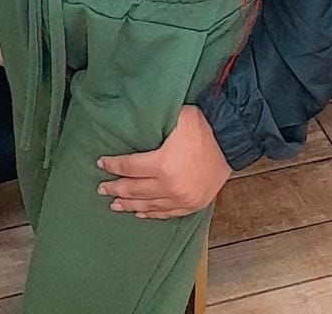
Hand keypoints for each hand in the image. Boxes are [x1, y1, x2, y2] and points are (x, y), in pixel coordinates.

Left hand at [96, 105, 231, 218]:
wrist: (230, 142)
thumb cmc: (202, 126)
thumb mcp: (176, 117)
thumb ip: (154, 123)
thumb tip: (133, 117)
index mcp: (162, 164)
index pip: (129, 166)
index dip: (112, 165)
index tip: (100, 163)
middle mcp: (169, 186)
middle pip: (134, 189)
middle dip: (115, 188)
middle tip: (101, 188)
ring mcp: (181, 199)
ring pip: (147, 205)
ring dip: (129, 204)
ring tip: (114, 204)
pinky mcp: (191, 206)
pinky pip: (165, 213)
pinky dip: (151, 213)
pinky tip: (140, 212)